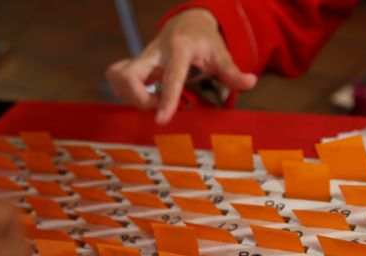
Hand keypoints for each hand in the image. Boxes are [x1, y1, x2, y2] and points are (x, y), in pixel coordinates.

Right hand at [106, 8, 256, 124]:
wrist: (185, 25)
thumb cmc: (203, 41)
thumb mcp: (220, 53)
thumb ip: (232, 71)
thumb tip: (251, 82)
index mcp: (178, 49)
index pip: (170, 76)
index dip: (165, 99)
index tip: (161, 120)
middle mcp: (153, 51)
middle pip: (130, 76)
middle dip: (139, 99)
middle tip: (158, 107)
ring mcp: (139, 57)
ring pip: (118, 78)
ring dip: (132, 97)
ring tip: (152, 101)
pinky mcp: (131, 64)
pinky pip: (115, 78)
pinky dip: (124, 92)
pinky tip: (140, 96)